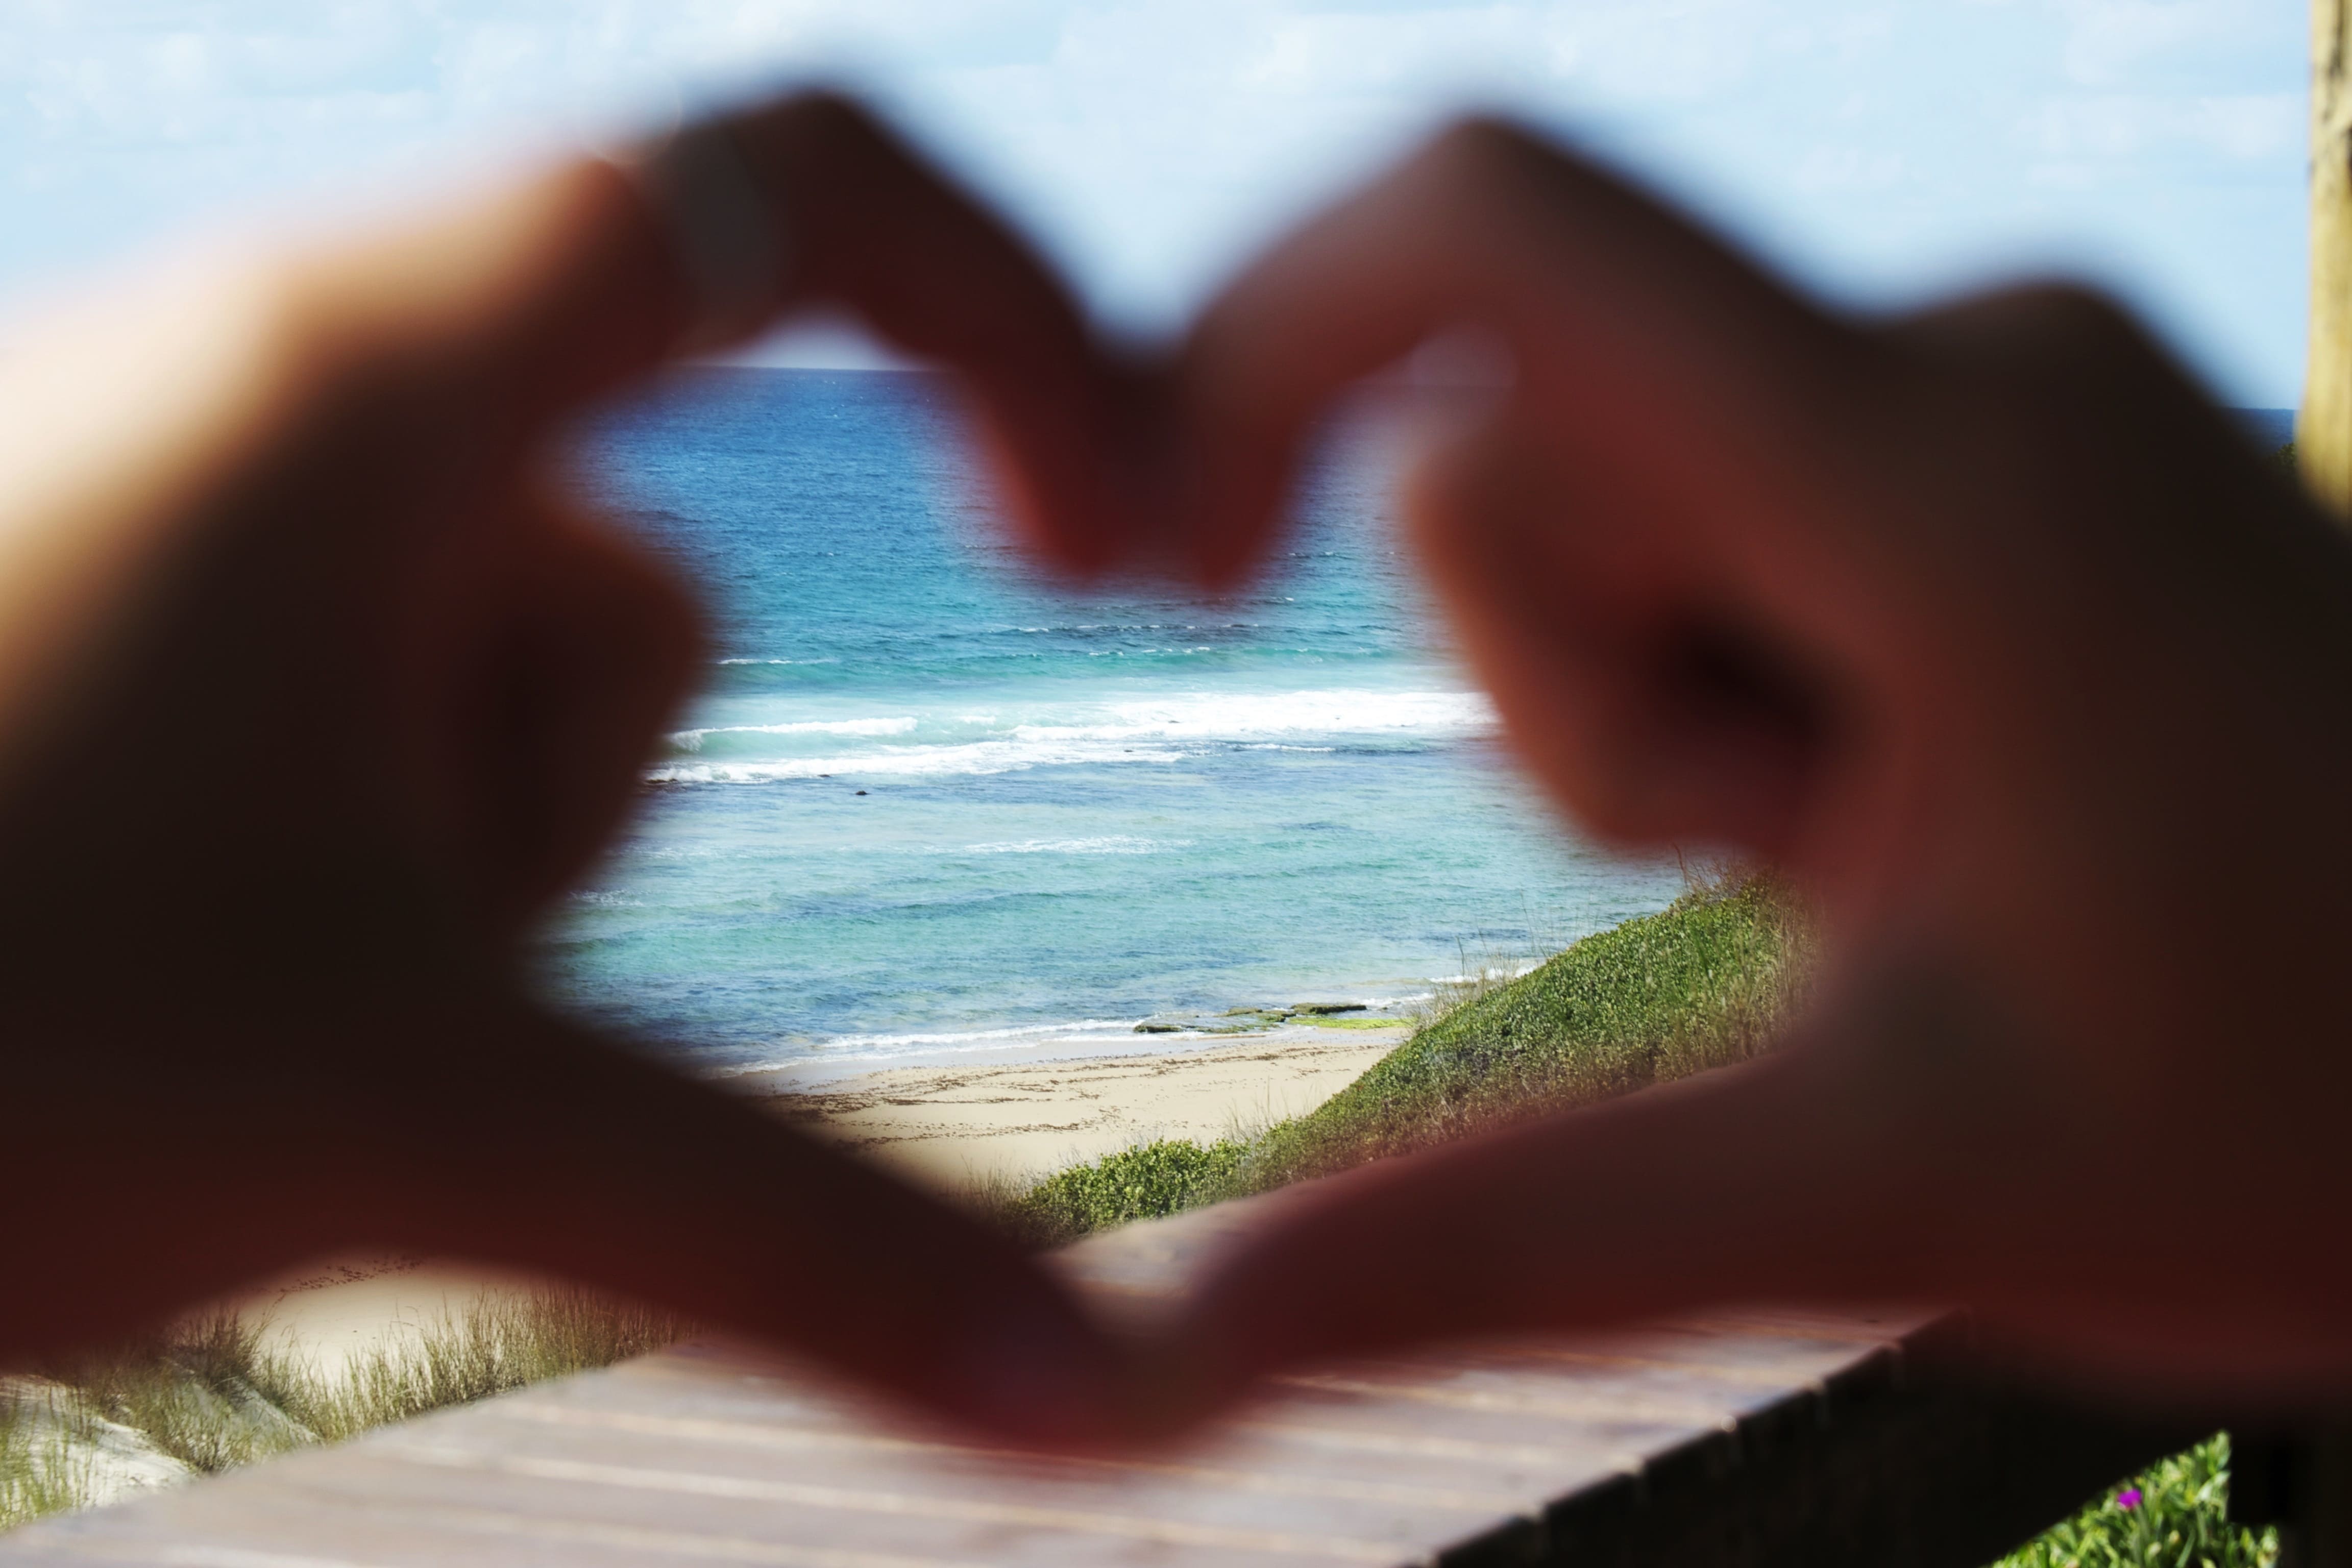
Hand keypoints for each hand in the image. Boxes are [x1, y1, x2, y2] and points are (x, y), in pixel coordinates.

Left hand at [0, 94, 1150, 1444]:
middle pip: (633, 548)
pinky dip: (354, 873)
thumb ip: (799, 1245)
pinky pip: (363, 715)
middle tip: (377, 965)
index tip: (1116, 546)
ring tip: (216, 1002)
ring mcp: (178, 502)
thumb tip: (1108, 1394)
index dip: (1023, 327)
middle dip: (574, 794)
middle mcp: (277, 379)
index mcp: (378, 378)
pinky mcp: (113, 619)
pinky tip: (171, 991)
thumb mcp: (413, 1117)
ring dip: (453, 872)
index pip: (804, 191)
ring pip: (495, 665)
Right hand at [1140, 119, 2351, 1420]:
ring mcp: (1985, 380)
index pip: (1497, 221)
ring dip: (1640, 707)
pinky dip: (1720, 674)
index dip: (1254, 335)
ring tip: (1859, 853)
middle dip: (1558, 699)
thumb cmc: (2306, 1133)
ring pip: (1596, 495)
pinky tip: (1893, 801)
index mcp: (1939, 484)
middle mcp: (1959, 356)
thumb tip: (1178, 1342)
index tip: (1170, 561)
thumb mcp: (1872, 1196)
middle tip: (1785, 868)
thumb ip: (1505, 1240)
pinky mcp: (1990, 433)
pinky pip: (1709, 506)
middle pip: (1513, 455)